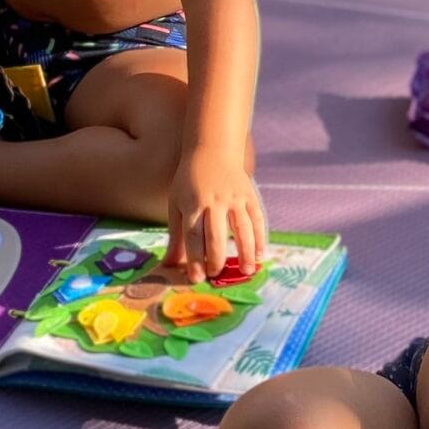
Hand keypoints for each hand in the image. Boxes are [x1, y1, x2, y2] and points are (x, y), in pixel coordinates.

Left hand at [167, 149, 265, 282]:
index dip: (194, 259)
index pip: (193, 236)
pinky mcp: (249, 196)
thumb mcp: (176, 204)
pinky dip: (260, 238)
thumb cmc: (189, 181)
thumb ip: (175, 236)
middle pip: (216, 235)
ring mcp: (234, 198)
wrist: (212, 150)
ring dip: (245, 251)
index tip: (196, 278)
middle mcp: (214, 201)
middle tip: (216, 275)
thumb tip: (168, 265)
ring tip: (246, 271)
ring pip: (241, 228)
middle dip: (216, 258)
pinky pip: (256, 219)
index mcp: (192, 204)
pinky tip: (260, 256)